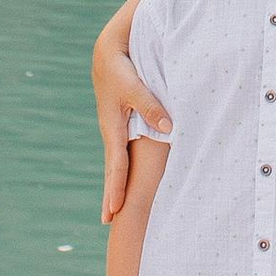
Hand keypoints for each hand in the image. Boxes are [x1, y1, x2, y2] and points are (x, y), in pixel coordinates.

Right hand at [94, 46, 168, 220]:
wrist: (107, 53)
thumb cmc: (121, 68)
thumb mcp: (134, 85)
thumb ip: (150, 106)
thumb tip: (167, 130)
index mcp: (112, 128)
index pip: (116, 165)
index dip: (116, 188)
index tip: (113, 211)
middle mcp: (113, 133)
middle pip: (113, 170)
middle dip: (111, 195)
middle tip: (108, 222)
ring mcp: (117, 129)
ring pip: (118, 162)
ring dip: (117, 184)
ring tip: (117, 207)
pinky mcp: (123, 123)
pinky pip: (124, 152)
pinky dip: (124, 169)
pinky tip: (128, 177)